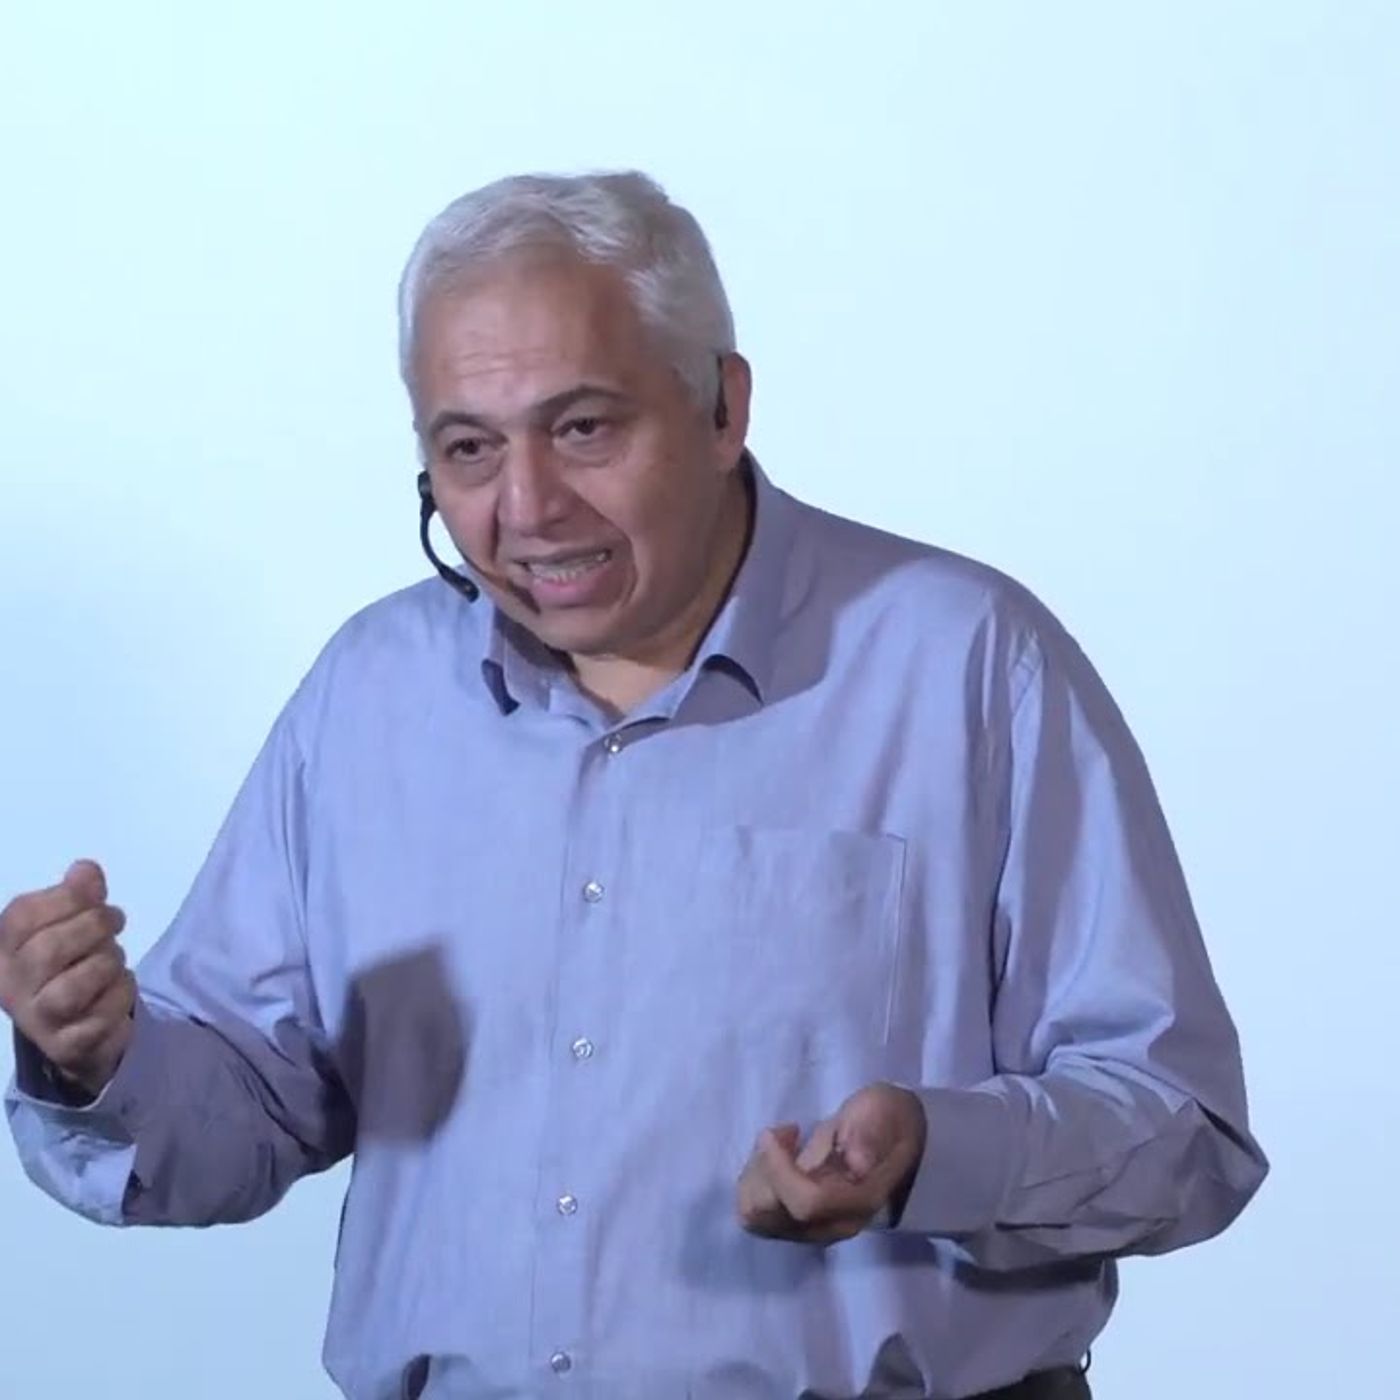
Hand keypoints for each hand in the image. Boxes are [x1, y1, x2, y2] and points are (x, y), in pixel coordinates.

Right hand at [0, 860, 135, 1096]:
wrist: (80, 1030)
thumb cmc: (73, 966)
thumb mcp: (74, 924)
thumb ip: (80, 896)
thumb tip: (85, 870)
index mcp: (5, 949)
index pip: (20, 916)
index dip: (66, 898)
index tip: (95, 896)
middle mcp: (11, 986)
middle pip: (47, 951)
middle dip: (93, 928)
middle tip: (115, 922)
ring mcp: (37, 1020)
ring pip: (72, 988)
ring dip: (107, 963)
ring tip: (115, 959)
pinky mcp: (68, 1046)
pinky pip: (100, 1017)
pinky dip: (121, 993)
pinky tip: (121, 986)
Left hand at [736, 1082, 926, 1244]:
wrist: (891, 1135)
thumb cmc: (885, 1118)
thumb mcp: (882, 1112)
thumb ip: (870, 1135)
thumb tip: (858, 1165)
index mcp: (860, 1201)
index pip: (806, 1203)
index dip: (779, 1171)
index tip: (774, 1133)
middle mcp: (834, 1225)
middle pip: (772, 1215)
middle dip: (764, 1169)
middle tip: (784, 1134)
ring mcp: (813, 1229)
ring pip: (756, 1217)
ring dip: (756, 1175)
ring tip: (782, 1143)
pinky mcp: (796, 1224)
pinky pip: (756, 1214)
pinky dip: (754, 1183)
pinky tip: (777, 1157)